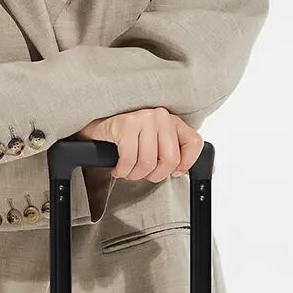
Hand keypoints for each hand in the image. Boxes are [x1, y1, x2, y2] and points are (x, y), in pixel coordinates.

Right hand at [75, 107, 203, 181]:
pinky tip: (118, 168)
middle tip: (142, 174)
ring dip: (134, 174)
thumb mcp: (154, 143)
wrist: (98, 128)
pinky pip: (130, 159)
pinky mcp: (126, 125)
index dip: (185, 164)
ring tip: (128, 171)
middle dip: (154, 175)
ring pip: (148, 162)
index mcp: (172, 121)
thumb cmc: (126, 138)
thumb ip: (170, 153)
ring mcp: (144, 119)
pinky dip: (122, 170)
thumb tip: (178, 171)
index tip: (173, 172)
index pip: (194, 143)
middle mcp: (161, 116)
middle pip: (170, 159)